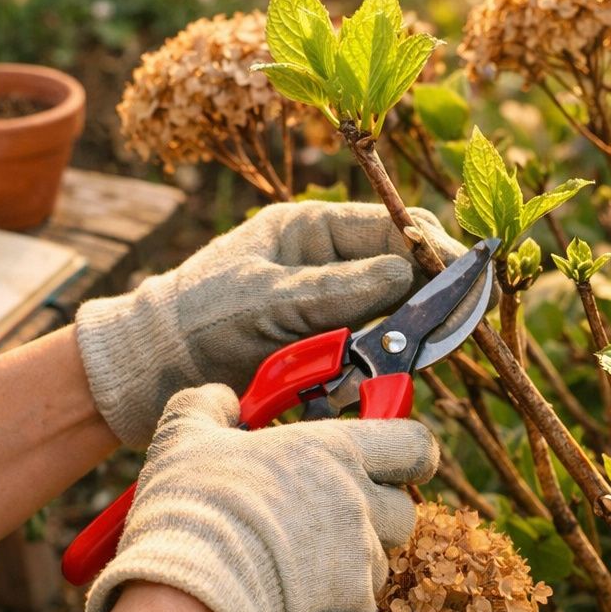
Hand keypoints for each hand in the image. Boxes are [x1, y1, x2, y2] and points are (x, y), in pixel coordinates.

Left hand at [75, 201, 463, 446]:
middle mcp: (327, 264)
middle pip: (402, 274)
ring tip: (393, 360)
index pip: (391, 226)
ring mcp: (328, 309)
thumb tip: (407, 272)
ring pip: (391, 321)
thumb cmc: (196, 319)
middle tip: (444, 329)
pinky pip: (367, 358)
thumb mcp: (266, 299)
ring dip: (394, 343)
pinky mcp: (324, 352)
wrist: (147, 373)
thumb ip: (337, 287)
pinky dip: (370, 372)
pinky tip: (363, 385)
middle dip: (422, 302)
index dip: (433, 247)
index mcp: (311, 229)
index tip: (464, 274)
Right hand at [84, 384, 437, 611]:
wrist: (192, 590)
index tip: (397, 462)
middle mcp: (359, 503)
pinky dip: (331, 611)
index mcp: (335, 452)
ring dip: (351, 564)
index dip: (410, 454)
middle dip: (377, 515)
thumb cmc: (194, 506)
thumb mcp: (185, 436)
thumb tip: (221, 399)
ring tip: (297, 566)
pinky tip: (287, 603)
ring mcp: (361, 560)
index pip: (413, 445)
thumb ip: (208, 405)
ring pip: (379, 562)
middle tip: (332, 518)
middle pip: (404, 510)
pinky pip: (358, 610)